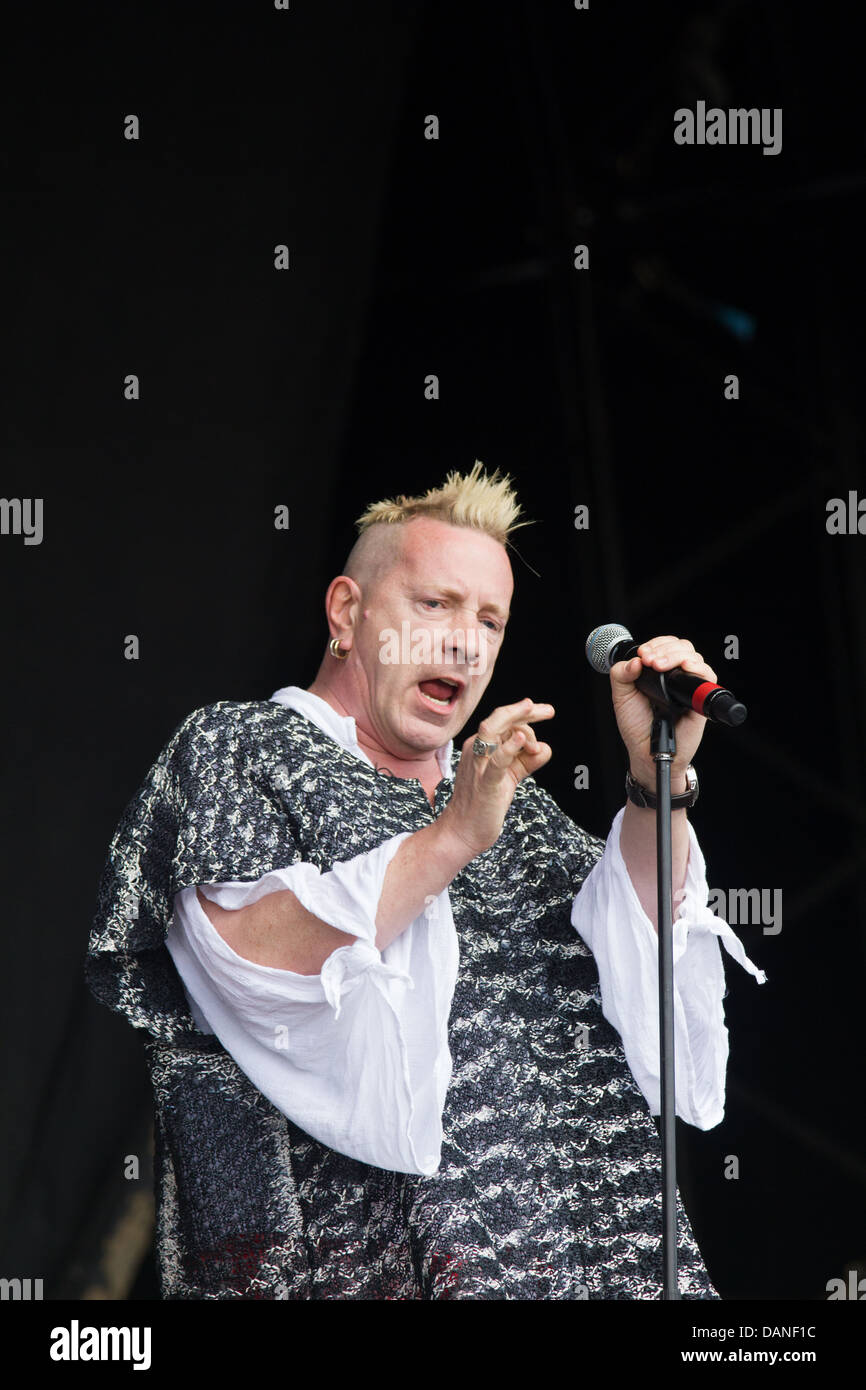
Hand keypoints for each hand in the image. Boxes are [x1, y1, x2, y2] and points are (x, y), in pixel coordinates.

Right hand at [439, 698, 553, 856]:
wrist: (462, 831)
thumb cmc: (484, 802)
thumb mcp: (509, 776)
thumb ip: (526, 761)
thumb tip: (545, 748)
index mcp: (480, 746)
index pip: (503, 720)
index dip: (526, 714)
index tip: (547, 712)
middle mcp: (476, 750)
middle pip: (499, 719)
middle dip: (525, 711)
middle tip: (549, 711)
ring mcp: (478, 765)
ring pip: (492, 731)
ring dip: (518, 723)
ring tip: (536, 718)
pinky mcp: (485, 784)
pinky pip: (496, 762)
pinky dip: (509, 748)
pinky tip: (521, 740)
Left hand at [609, 636, 715, 791]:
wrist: (646, 751)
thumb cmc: (636, 726)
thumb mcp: (621, 696)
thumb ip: (621, 675)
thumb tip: (635, 660)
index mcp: (659, 673)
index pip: (666, 646)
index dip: (656, 644)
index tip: (643, 654)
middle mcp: (676, 678)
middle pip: (682, 647)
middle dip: (664, 649)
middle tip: (649, 660)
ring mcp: (688, 688)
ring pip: (694, 658)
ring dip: (676, 655)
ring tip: (658, 665)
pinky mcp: (700, 701)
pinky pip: (708, 677)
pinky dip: (697, 668)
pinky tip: (684, 668)